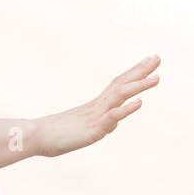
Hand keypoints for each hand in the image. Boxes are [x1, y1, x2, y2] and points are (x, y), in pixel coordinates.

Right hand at [34, 55, 160, 157]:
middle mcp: (98, 106)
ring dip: (138, 86)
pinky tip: (139, 102)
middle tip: (158, 57)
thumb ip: (101, 124)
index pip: (119, 83)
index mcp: (97, 104)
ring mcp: (96, 116)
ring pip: (120, 97)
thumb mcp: (85, 128)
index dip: (135, 71)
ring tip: (156, 78)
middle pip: (122, 84)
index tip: (149, 59)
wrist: (36, 136)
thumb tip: (112, 122)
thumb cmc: (56, 133)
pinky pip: (111, 117)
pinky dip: (126, 109)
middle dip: (141, 71)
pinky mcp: (93, 130)